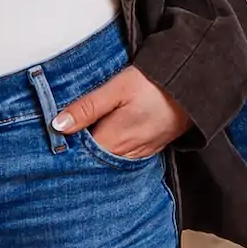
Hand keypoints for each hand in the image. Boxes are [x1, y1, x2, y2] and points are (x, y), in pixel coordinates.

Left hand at [50, 64, 191, 158]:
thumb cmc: (155, 83)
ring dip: (95, 158)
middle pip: (93, 164)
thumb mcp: (117, 88)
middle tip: (61, 145)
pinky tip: (106, 145)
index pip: (79, 157)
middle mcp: (126, 155)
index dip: (64, 152)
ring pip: (109, 164)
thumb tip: (58, 125)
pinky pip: (124, 160)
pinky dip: (112, 156)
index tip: (51, 143)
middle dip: (78, 157)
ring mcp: (140, 155)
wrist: (195, 85)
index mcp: (114, 140)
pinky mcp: (150, 150)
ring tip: (81, 144)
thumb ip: (88, 107)